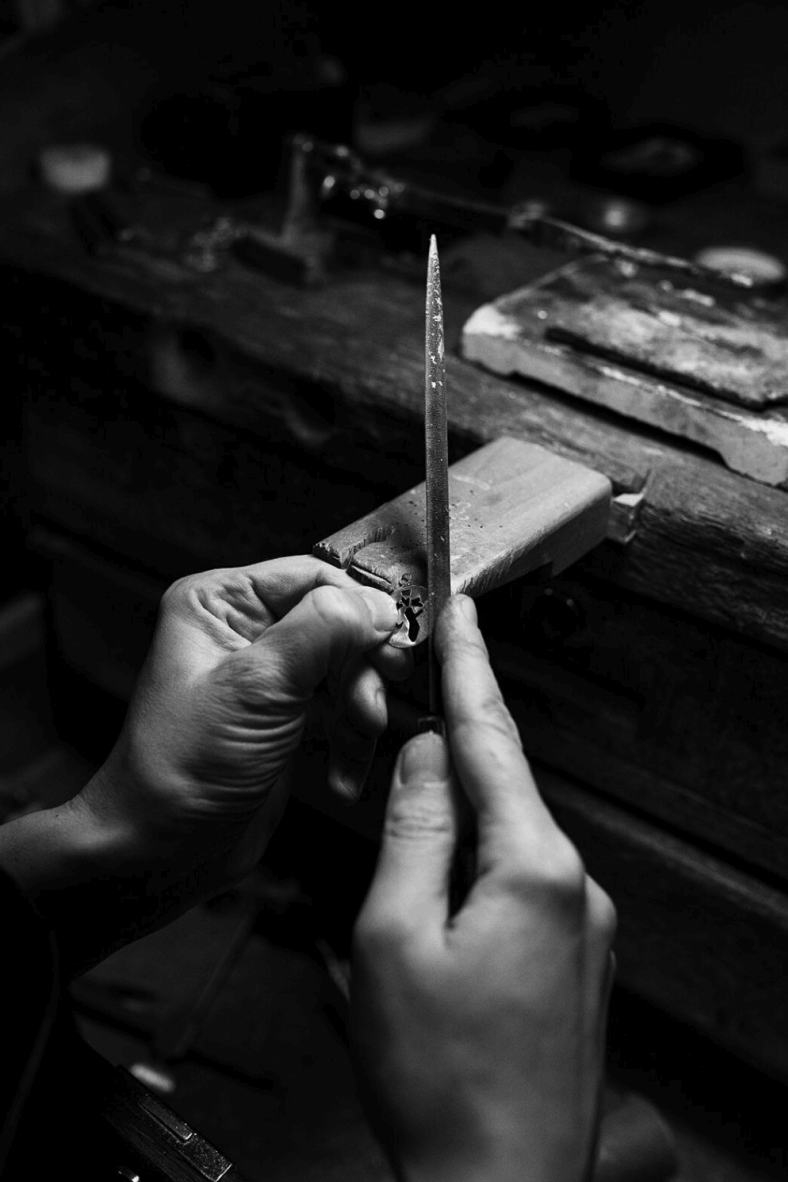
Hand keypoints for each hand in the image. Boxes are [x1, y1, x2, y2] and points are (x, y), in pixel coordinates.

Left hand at [86, 555, 408, 877]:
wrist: (161, 853)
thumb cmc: (179, 771)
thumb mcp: (257, 688)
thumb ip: (322, 632)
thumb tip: (378, 603)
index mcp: (220, 602)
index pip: (314, 576)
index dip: (361, 608)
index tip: (394, 642)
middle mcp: (244, 632)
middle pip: (339, 624)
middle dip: (363, 667)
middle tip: (376, 699)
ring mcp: (269, 678)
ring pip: (348, 670)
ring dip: (362, 710)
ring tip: (361, 739)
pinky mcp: (286, 720)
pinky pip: (341, 713)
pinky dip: (351, 744)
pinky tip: (342, 777)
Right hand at [351, 595, 615, 1181]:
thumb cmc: (440, 1078)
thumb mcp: (396, 936)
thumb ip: (414, 828)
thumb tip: (422, 750)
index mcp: (534, 870)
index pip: (492, 741)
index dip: (469, 670)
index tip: (463, 613)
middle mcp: (575, 889)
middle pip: (499, 793)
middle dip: (444, 766)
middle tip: (390, 757)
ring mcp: (585, 930)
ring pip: (506, 845)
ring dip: (453, 840)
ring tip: (404, 894)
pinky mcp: (577, 963)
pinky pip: (521, 889)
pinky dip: (475, 879)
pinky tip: (441, 922)